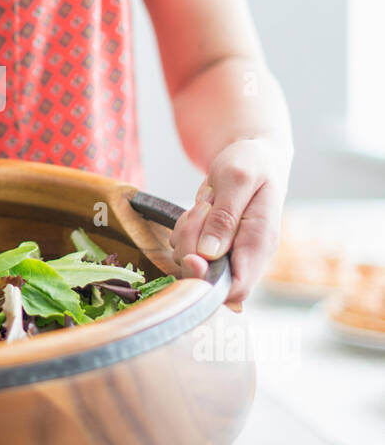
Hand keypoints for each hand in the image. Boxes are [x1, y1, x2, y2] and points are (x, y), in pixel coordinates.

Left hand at [168, 137, 290, 309]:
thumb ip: (224, 217)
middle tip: (200, 211)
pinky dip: (184, 232)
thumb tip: (209, 254)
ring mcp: (230, 252)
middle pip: (209, 278)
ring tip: (203, 205)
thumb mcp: (237, 179)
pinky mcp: (215, 247)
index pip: (237, 289)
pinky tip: (198, 211)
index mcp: (260, 243)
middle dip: (191, 248)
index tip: (192, 255)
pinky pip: (188, 251)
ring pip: (194, 264)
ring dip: (186, 236)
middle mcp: (247, 255)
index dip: (208, 281)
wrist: (254, 155)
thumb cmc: (251, 163)